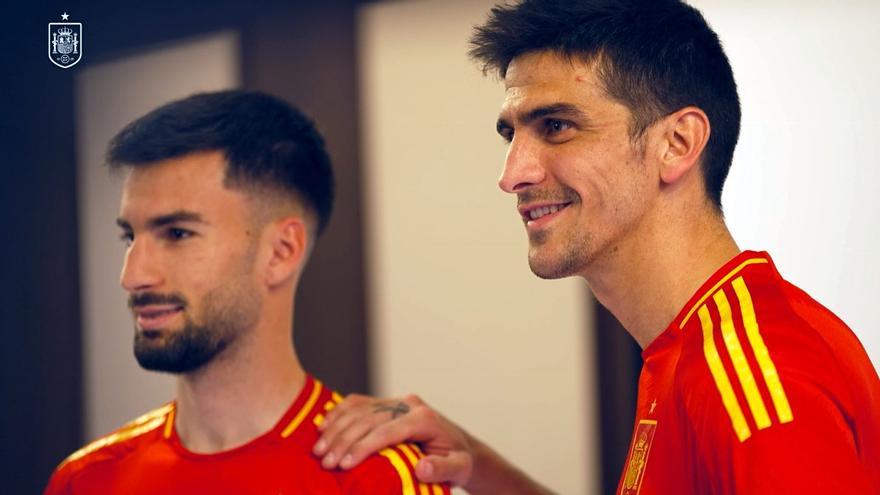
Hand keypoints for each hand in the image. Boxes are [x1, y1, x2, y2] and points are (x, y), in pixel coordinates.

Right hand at [313, 394, 474, 485]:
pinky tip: (323, 427)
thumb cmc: (458, 461)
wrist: (460, 447)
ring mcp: (397, 401)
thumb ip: (443, 469)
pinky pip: (358, 403)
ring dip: (335, 428)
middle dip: (343, 440)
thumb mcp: (459, 469)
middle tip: (324, 463)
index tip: (343, 464)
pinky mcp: (388, 403)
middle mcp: (409, 404)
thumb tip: (422, 468)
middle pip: (368, 418)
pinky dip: (338, 413)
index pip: (387, 430)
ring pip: (359, 408)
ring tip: (318, 450)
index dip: (363, 446)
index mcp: (424, 418)